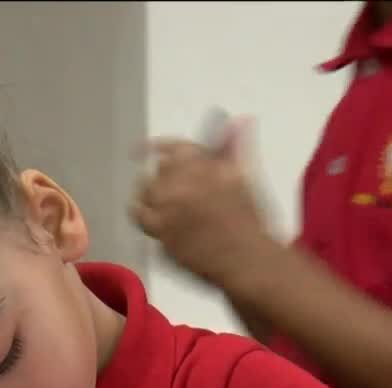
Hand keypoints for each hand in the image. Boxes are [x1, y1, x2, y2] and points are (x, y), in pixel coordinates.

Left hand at [130, 117, 280, 286]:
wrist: (247, 261)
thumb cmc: (251, 222)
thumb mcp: (245, 178)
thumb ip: (233, 149)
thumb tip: (238, 121)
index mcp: (207, 165)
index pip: (175, 147)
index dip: (157, 146)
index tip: (140, 149)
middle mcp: (185, 182)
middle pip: (160, 169)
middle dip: (165, 175)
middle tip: (174, 187)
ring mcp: (170, 208)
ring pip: (147, 189)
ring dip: (151, 192)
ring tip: (161, 200)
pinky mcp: (162, 231)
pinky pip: (140, 215)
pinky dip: (143, 212)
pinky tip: (150, 215)